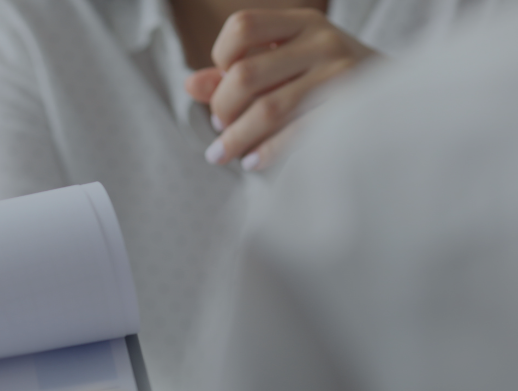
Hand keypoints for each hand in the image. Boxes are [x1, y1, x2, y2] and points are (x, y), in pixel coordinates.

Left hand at [186, 9, 377, 170]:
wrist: (405, 101)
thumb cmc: (330, 82)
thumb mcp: (287, 66)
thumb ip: (236, 74)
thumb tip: (191, 85)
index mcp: (303, 22)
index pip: (241, 26)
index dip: (221, 57)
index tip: (225, 81)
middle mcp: (323, 41)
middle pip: (246, 74)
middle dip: (223, 108)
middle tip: (220, 128)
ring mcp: (341, 73)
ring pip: (267, 109)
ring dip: (237, 138)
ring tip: (223, 154)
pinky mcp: (352, 109)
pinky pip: (298, 133)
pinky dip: (268, 151)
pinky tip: (253, 162)